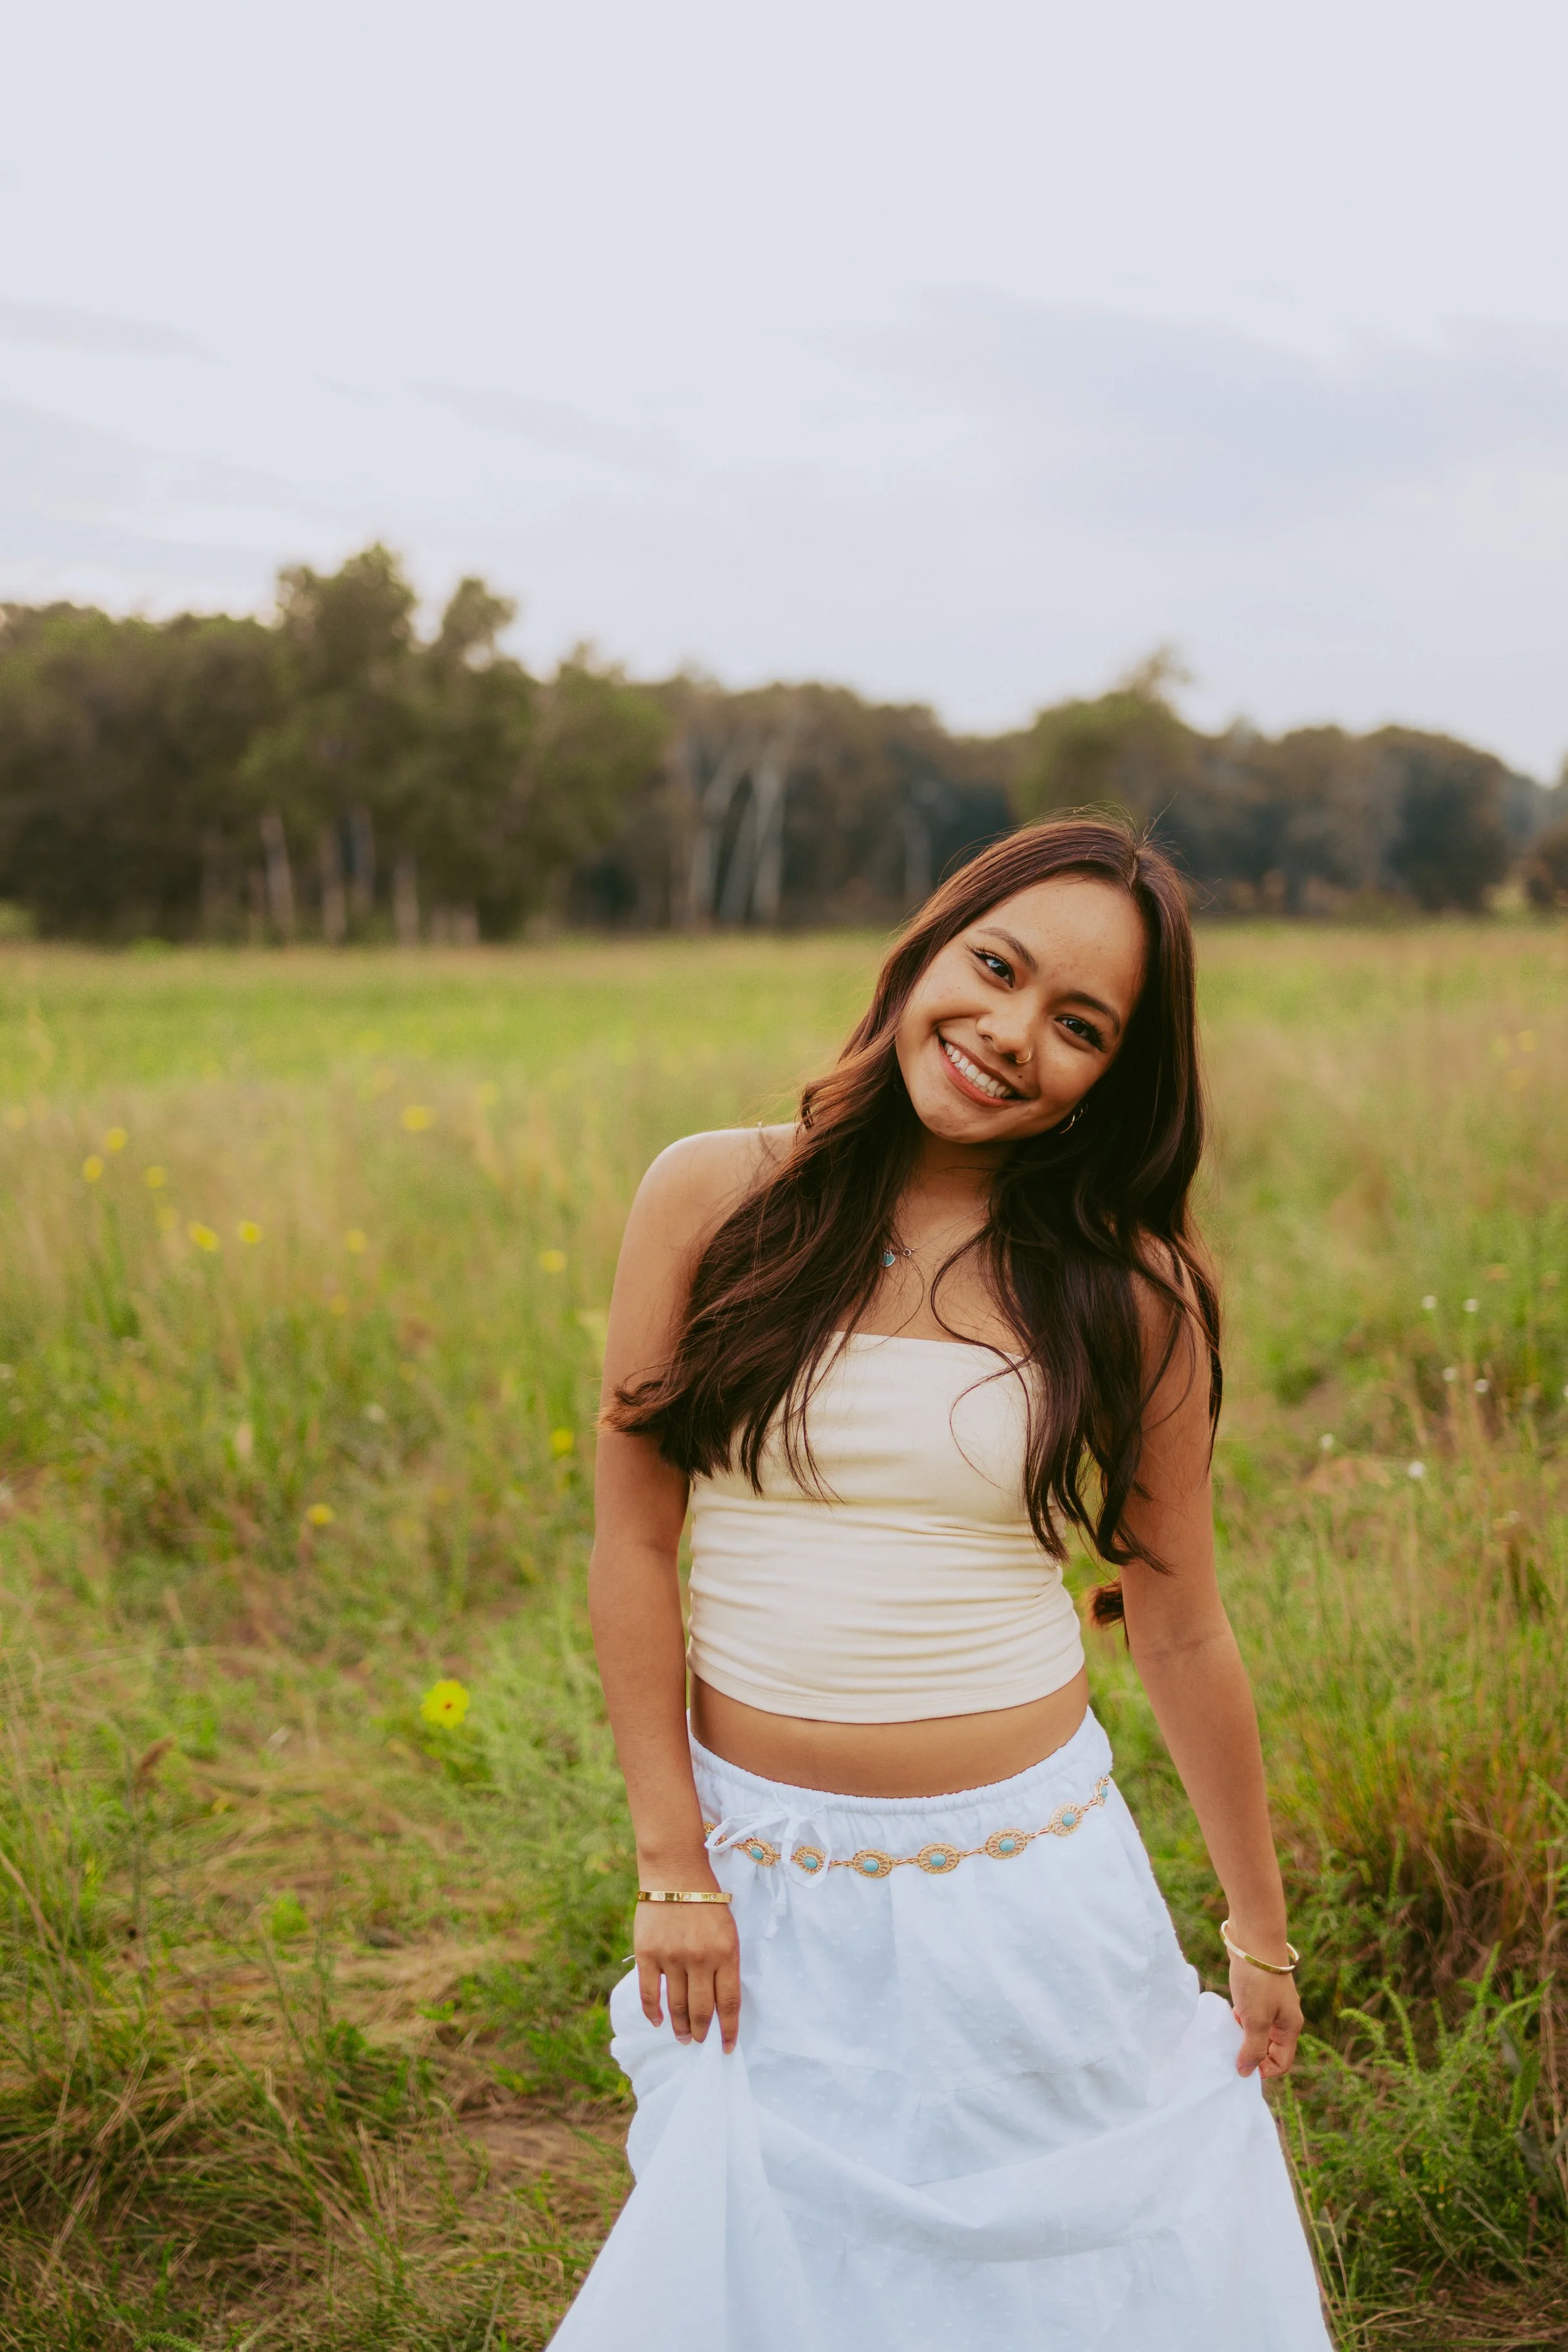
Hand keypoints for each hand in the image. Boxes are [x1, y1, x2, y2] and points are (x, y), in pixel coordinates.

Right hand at [634, 1898, 740, 2052]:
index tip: (727, 2047)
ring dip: (680, 2027)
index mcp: (725, 1953)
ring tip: (683, 2037)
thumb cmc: (707, 1903)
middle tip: (699, 2041)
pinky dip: (654, 2013)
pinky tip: (659, 2022)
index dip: (728, 2030)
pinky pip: (650, 1993)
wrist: (676, 1873)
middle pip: (701, 2010)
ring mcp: (671, 1957)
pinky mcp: (648, 1954)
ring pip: (676, 2006)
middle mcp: (699, 1958)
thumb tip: (719, 2004)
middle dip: (701, 2032)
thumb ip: (725, 1965)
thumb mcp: (728, 1931)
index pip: (729, 2003)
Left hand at [1228, 1950, 1302, 2078]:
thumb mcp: (1255, 2020)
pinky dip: (1241, 2019)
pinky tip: (1230, 2015)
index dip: (1264, 2070)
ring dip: (1245, 2036)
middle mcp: (1284, 2017)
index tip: (1241, 2067)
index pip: (1282, 2063)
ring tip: (1228, 2035)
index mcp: (1290, 2027)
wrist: (1254, 1938)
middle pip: (1271, 2048)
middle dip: (1253, 2054)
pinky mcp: (1260, 1990)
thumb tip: (1246, 2073)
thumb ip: (1252, 2048)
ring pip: (1260, 2031)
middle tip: (1231, 2053)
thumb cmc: (1258, 1981)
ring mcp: (1273, 2003)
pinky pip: (1252, 2015)